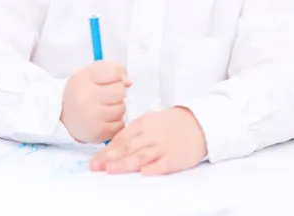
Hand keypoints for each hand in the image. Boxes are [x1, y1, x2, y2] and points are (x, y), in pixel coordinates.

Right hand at [61, 61, 131, 143]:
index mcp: (85, 79)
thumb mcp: (92, 72)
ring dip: (117, 107)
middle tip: (106, 95)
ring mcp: (92, 117)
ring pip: (121, 108)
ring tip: (104, 107)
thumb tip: (129, 82)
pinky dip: (116, 122)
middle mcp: (86, 98)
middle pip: (120, 91)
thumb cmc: (82, 90)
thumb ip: (113, 70)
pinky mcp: (98, 133)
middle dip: (117, 92)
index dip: (116, 75)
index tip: (109, 79)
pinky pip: (120, 124)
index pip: (114, 71)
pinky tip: (104, 119)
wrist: (61, 113)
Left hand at [89, 107, 206, 175]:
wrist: (198, 123)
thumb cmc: (170, 124)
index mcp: (144, 123)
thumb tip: (112, 146)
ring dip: (126, 163)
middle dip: (110, 157)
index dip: (107, 150)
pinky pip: (164, 164)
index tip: (95, 160)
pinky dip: (154, 168)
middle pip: (128, 147)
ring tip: (111, 169)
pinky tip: (144, 172)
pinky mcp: (176, 157)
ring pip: (142, 155)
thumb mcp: (150, 121)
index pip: (122, 138)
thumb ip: (133, 133)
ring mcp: (164, 146)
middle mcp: (152, 134)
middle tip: (96, 166)